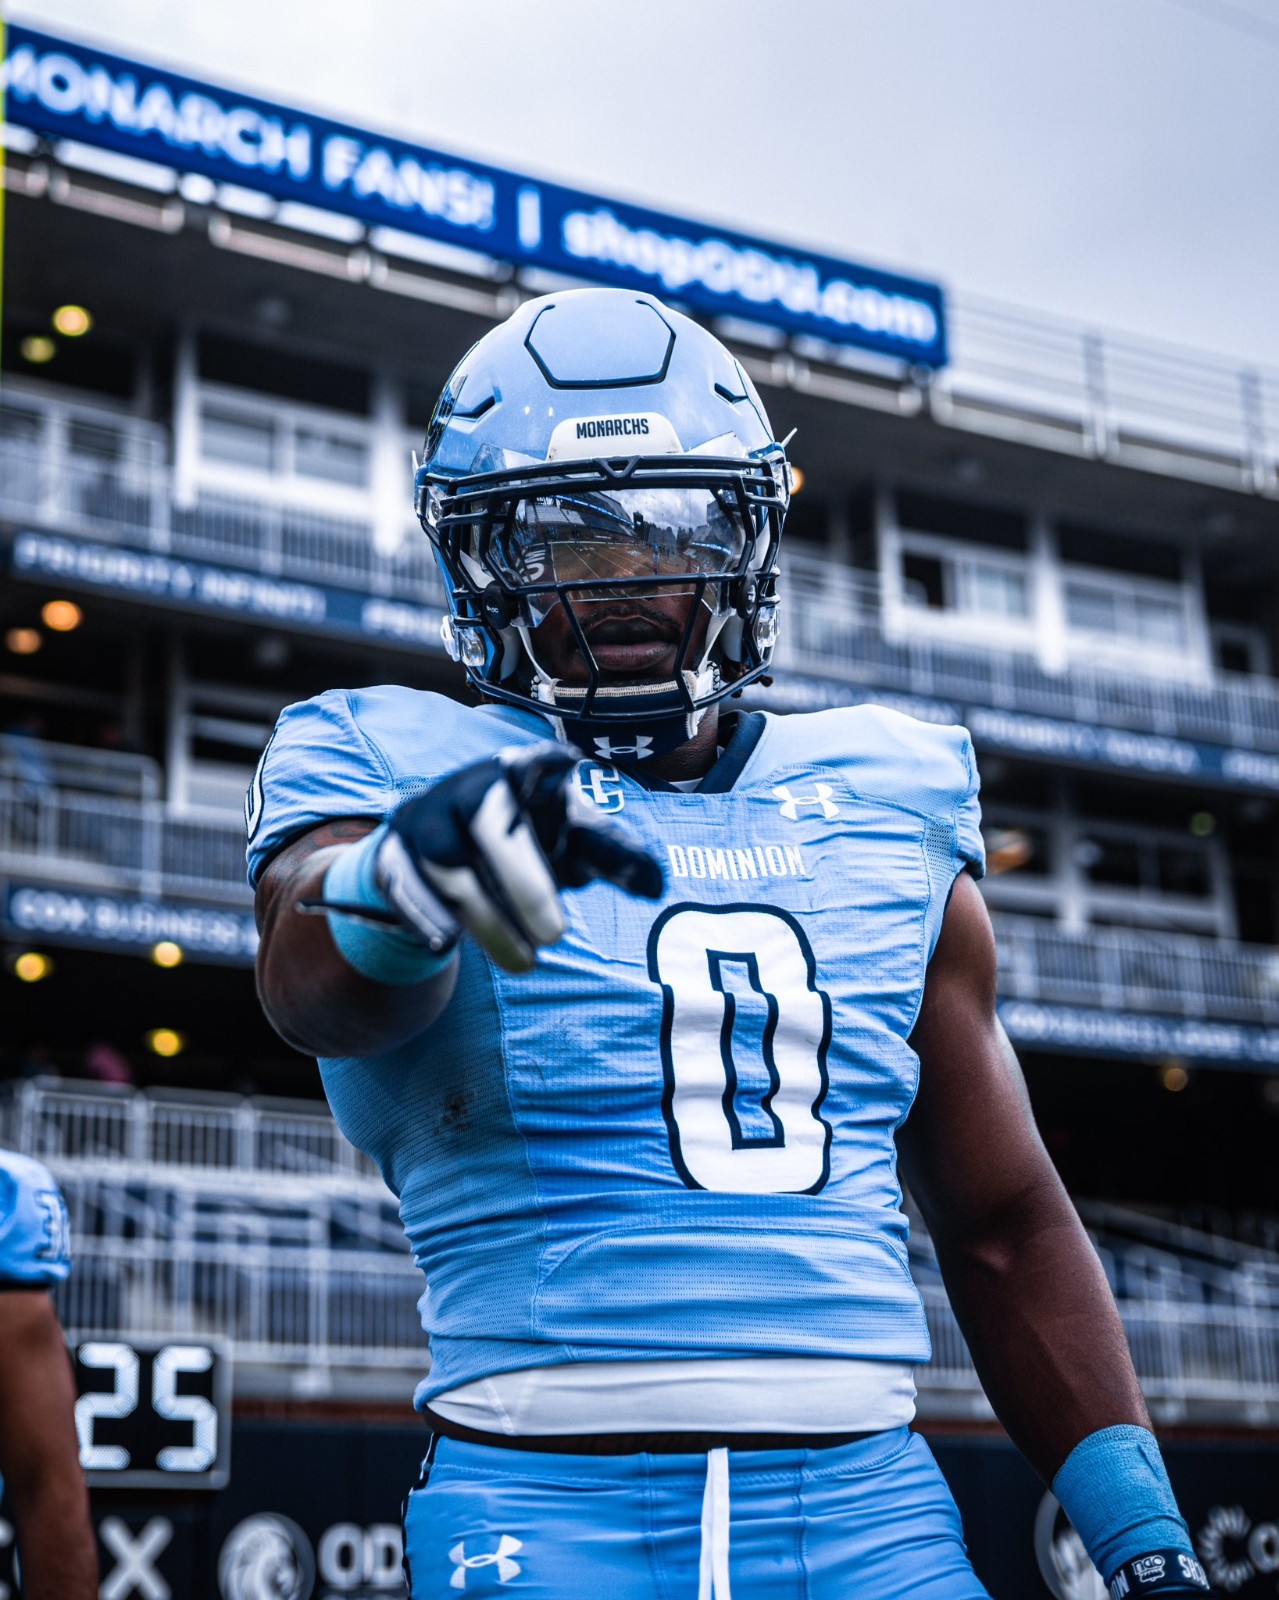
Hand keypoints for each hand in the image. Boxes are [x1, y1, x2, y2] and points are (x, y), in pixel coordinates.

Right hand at [374, 743, 662, 972]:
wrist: (441, 855)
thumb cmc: (528, 844)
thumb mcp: (573, 845)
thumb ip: (615, 857)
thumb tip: (656, 884)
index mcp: (520, 773)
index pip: (538, 762)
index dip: (547, 763)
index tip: (568, 764)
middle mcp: (468, 787)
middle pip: (491, 821)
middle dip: (525, 883)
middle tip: (556, 936)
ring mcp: (425, 818)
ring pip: (451, 866)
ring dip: (490, 921)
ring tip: (526, 961)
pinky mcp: (390, 853)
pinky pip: (403, 887)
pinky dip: (426, 917)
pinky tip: (448, 945)